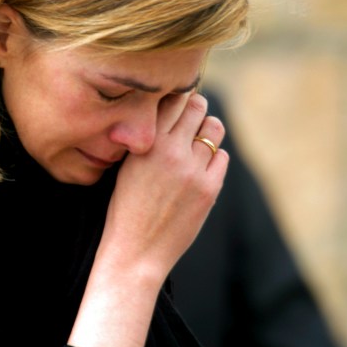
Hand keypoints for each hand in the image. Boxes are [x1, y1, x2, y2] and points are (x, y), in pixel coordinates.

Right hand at [68, 93, 228, 346]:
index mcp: (145, 142)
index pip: (170, 98)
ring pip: (214, 129)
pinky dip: (213, 158)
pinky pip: (221, 157)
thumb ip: (147, 138)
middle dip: (195, 107)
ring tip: (197, 140)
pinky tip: (199, 168)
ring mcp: (193, 170)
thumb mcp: (126, 165)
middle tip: (190, 115)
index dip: (175, 95)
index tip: (175, 98)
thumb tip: (167, 110)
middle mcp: (170, 151)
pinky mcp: (209, 189)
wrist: (135, 252)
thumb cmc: (125, 207)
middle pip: (197, 106)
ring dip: (207, 129)